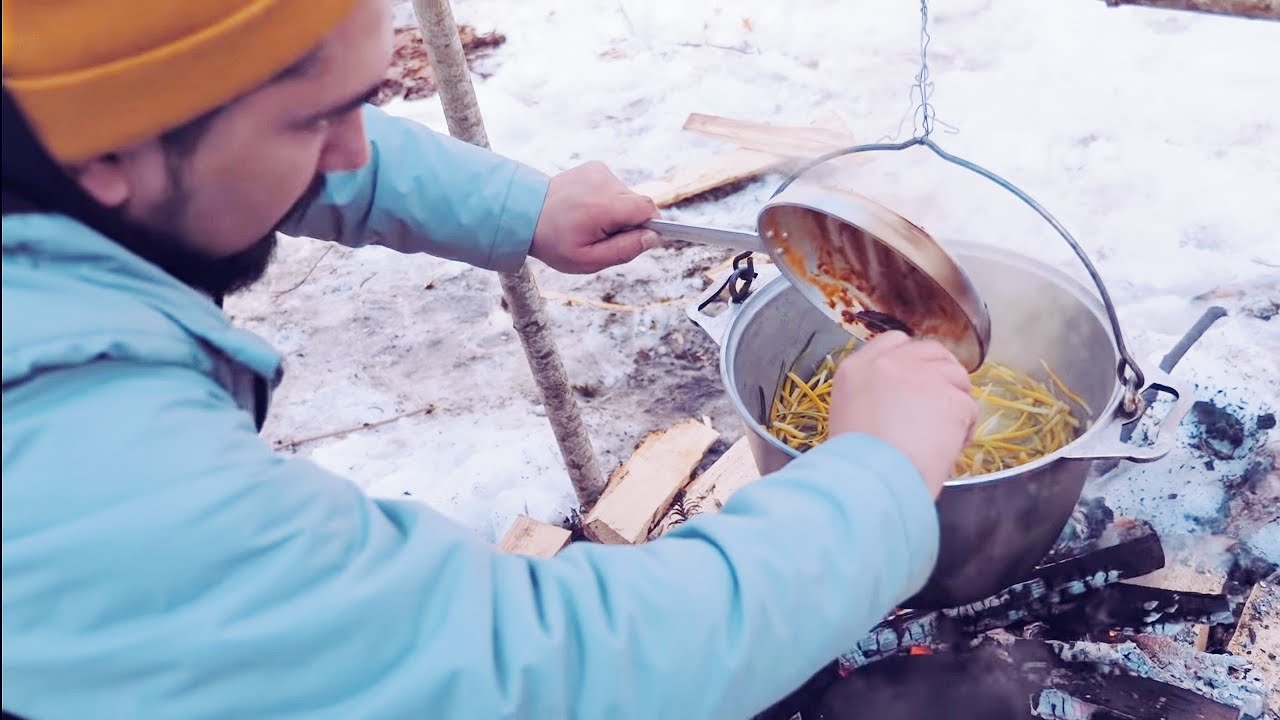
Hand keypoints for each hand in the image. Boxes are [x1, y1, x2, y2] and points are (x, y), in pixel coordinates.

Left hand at [530, 161, 661, 273]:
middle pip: (639, 203)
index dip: (649, 226)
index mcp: (604, 206)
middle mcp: (604, 182)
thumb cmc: (555, 242)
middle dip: (629, 222)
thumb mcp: (588, 260)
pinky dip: (607, 199)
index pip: (648, 209)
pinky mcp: (595, 167)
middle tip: (602, 235)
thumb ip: (625, 250)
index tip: (636, 239)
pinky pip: (615, 187)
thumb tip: (654, 237)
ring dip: (617, 211)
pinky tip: (587, 208)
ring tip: (589, 221)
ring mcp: (599, 171)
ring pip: (627, 196)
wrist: (524, 212)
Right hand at [827, 332, 977, 497]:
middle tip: (940, 401)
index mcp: (858, 367)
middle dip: (940, 371)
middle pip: (931, 351)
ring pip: (956, 376)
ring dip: (955, 399)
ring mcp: (924, 378)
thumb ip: (871, 393)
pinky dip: (964, 428)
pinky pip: (969, 408)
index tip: (917, 377)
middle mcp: (890, 363)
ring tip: (944, 431)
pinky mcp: (952, 399)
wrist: (871, 480)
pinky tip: (950, 447)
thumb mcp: (846, 413)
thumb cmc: (853, 461)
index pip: (894, 341)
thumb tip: (899, 398)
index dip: (911, 359)